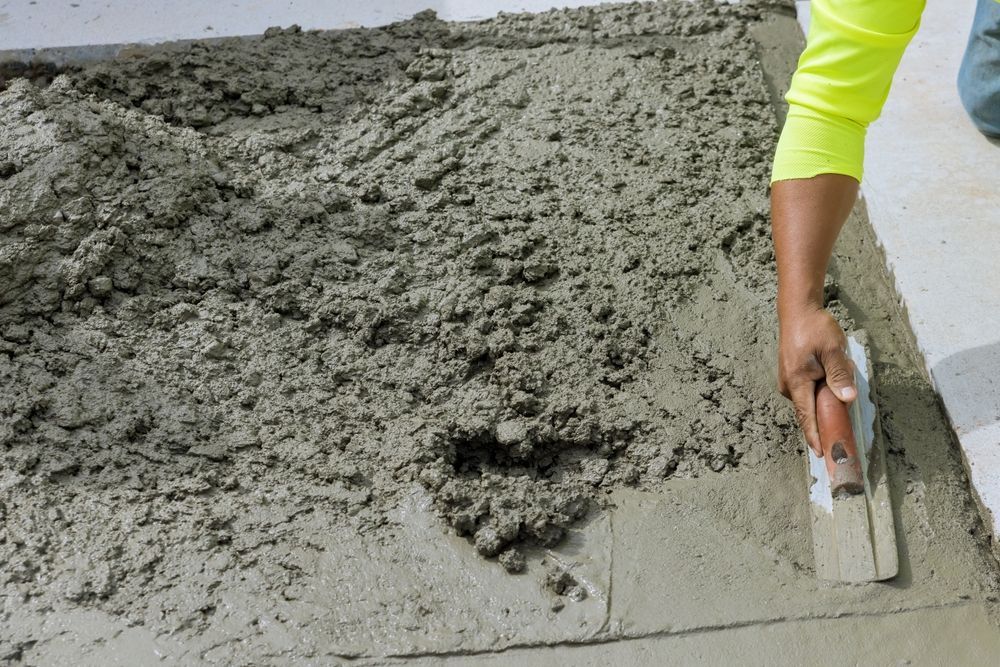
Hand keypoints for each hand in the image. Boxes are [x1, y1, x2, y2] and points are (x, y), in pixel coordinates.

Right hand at [778, 306, 856, 455]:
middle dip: (822, 424)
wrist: (798, 311)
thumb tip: (847, 398)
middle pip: (807, 411)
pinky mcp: (792, 374)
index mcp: (797, 382)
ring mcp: (789, 380)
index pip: (806, 416)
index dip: (815, 436)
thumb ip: (840, 375)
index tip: (822, 454)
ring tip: (838, 408)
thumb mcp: (833, 350)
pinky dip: (818, 397)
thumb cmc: (815, 328)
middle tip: (840, 438)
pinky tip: (830, 390)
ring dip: (822, 406)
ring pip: (808, 401)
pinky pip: (806, 392)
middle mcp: (789, 385)